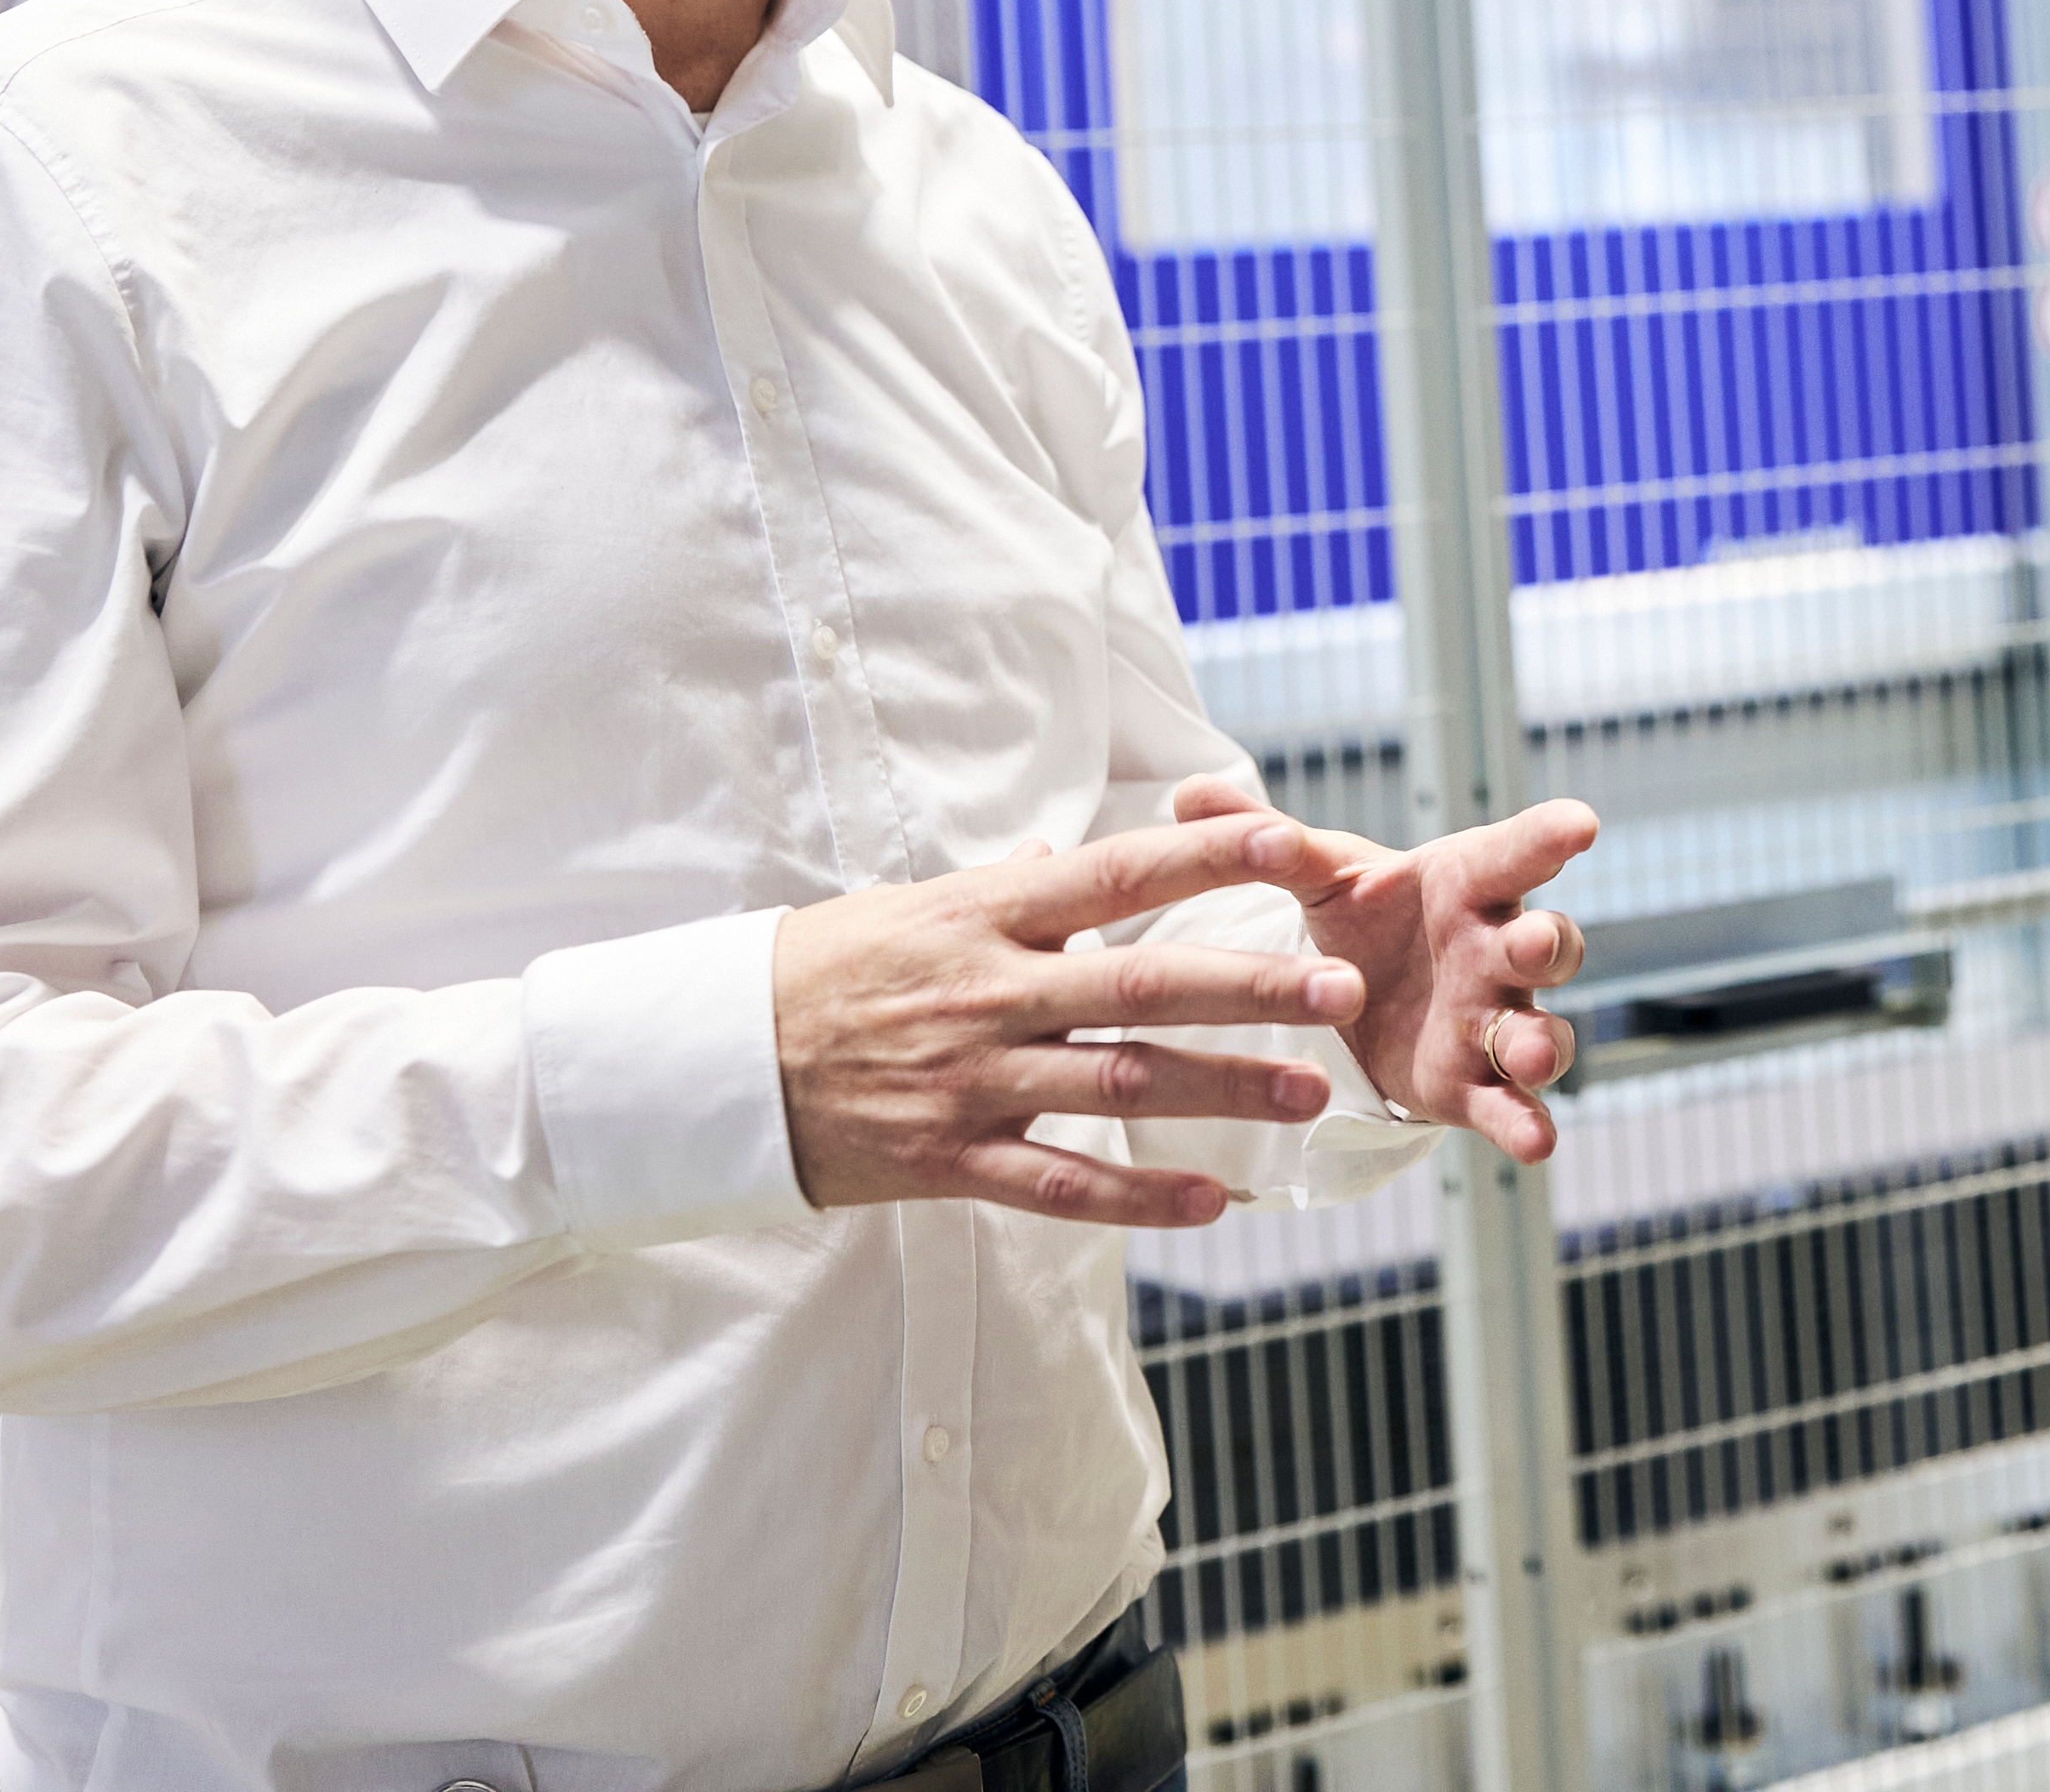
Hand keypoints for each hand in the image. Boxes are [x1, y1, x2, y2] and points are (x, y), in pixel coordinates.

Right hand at [772, 812, 1372, 1226]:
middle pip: (1142, 982)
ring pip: (1118, 1084)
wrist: (709, 1061)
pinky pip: (1057, 1183)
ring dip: (1221, 1089)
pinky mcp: (947, 1159)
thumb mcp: (914, 905)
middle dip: (1250, 985)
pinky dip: (1136, 1195)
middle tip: (1339, 986)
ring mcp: (971, 1079)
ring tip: (1308, 1093)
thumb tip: (1068, 851)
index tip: (1297, 846)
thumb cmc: (824, 970)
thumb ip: (1007, 888)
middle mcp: (989, 991)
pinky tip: (1209, 1202)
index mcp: (986, 913)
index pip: (1121, 872)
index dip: (1213, 857)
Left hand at [1175, 778, 1598, 1164]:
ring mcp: (1493, 1021)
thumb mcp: (1319, 875)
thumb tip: (1185, 792)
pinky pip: (1510, 1105)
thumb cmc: (1365, 915)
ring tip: (1533, 1054)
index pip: (1513, 854)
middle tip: (1532, 944)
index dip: (1547, 836)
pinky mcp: (1473, 1084)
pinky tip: (1536, 1144)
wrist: (1367, 996)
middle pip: (1544, 943)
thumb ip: (1266, 841)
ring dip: (1544, 1042)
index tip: (1580, 822)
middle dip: (1546, 944)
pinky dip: (1526, 1123)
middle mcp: (1495, 950)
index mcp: (1465, 885)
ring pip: (1539, 1029)